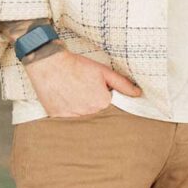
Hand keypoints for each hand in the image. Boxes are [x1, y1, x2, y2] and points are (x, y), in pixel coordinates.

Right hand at [23, 48, 141, 117]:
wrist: (49, 64)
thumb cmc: (77, 66)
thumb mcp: (103, 72)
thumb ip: (122, 84)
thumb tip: (137, 93)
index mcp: (101, 103)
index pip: (114, 113)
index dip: (112, 108)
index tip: (109, 104)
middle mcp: (88, 114)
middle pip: (99, 119)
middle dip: (100, 114)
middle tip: (91, 101)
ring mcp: (72, 117)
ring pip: (85, 122)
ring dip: (86, 117)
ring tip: (80, 102)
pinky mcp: (58, 118)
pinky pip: (69, 123)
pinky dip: (72, 118)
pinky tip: (70, 105)